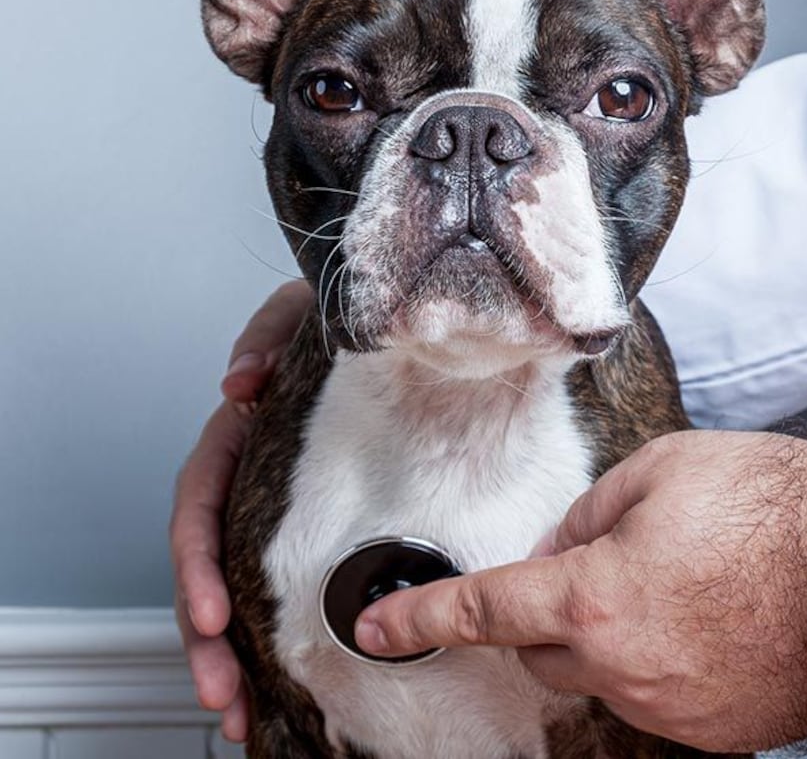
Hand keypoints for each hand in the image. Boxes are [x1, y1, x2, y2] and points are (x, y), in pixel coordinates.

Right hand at [170, 280, 311, 741]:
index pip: (201, 502)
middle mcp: (250, 476)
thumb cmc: (338, 323)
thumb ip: (265, 336)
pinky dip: (274, 631)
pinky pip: (283, 578)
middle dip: (204, 636)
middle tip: (221, 693)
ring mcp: (278, 502)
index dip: (197, 562)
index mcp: (239, 433)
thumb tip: (239, 385)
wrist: (391, 326)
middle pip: (208, 564)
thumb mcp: (299, 314)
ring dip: (232, 653)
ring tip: (237, 710)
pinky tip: (279, 676)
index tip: (213, 615)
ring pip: (237, 583)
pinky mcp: (314, 520)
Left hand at [354, 430, 806, 752]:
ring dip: (610, 632)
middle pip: (541, 648)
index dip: (420, 616)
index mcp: (597, 597)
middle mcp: (625, 668)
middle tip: (598, 564)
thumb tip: (557, 546)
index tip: (377, 628)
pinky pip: (655, 695)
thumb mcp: (658, 470)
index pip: (484, 609)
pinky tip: (702, 617)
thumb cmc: (773, 507)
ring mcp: (672, 710)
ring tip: (676, 581)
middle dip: (547, 610)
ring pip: (601, 673)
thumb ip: (586, 515)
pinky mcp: (715, 732)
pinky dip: (657, 660)